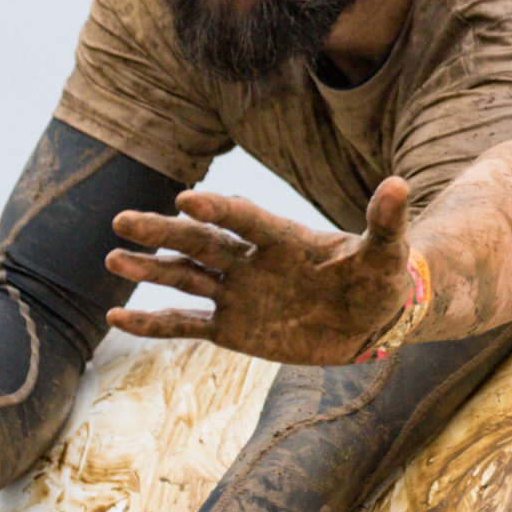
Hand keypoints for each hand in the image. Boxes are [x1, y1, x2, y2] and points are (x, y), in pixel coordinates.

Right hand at [105, 178, 417, 365]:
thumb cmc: (380, 279)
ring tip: (112, 259)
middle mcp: (252, 261)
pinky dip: (154, 323)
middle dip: (163, 232)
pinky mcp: (232, 326)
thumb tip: (399, 185)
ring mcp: (238, 292)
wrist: (372, 318)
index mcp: (284, 238)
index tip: (188, 200)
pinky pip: (186, 324)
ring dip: (150, 270)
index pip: (246, 219)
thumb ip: (385, 222)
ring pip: (185, 278)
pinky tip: (117, 318)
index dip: (220, 210)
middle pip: (200, 242)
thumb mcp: (387, 253)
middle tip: (123, 221)